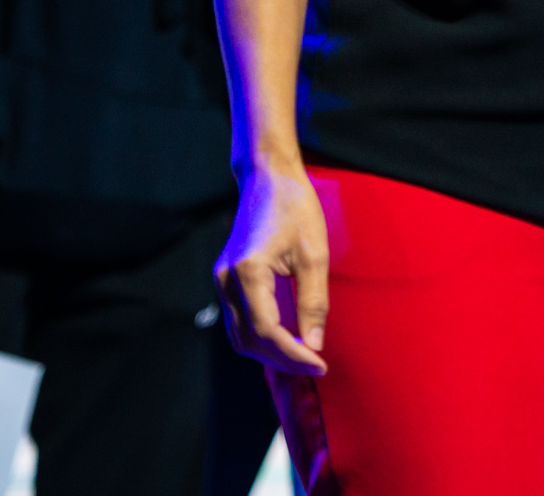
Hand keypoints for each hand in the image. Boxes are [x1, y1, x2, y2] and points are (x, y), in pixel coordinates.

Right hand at [215, 164, 329, 374]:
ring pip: (239, 335)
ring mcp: (222, 280)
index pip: (267, 332)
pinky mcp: (226, 278)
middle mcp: (227, 280)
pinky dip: (261, 336)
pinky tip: (287, 338)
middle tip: (315, 364)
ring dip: (270, 352)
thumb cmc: (295, 208)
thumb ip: (313, 302)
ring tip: (303, 355)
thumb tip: (314, 344)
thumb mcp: (314, 254)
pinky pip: (239, 320)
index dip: (294, 354)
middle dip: (281, 359)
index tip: (321, 364)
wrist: (268, 178)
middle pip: (248, 340)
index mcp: (248, 272)